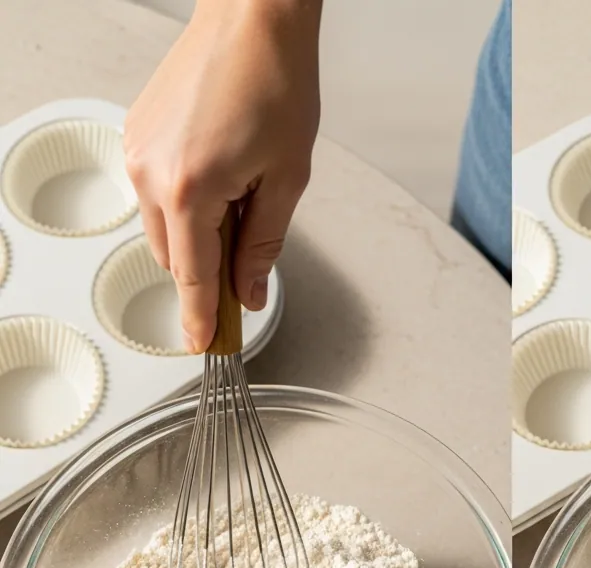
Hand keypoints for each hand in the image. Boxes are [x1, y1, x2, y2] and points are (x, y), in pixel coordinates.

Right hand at [124, 0, 321, 352]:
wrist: (252, 18)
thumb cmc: (276, 85)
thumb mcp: (287, 181)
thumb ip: (264, 245)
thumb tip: (251, 292)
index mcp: (190, 192)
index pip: (194, 279)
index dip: (203, 319)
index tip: (206, 346)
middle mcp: (151, 174)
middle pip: (175, 259)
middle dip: (208, 273)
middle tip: (248, 271)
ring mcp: (137, 151)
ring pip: (163, 228)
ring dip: (198, 236)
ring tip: (244, 199)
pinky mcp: (137, 135)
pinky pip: (156, 194)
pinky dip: (186, 205)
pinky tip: (222, 178)